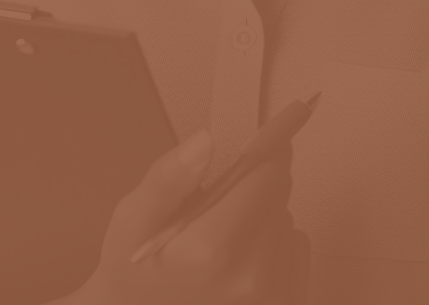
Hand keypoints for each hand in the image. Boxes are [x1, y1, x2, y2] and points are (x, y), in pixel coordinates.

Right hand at [77, 129, 309, 304]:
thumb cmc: (135, 270)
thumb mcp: (132, 219)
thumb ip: (168, 178)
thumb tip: (205, 141)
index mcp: (212, 250)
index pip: (267, 176)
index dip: (259, 153)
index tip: (251, 145)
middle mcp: (249, 278)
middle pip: (279, 194)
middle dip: (252, 186)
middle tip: (216, 202)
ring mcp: (270, 298)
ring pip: (286, 219)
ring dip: (262, 215)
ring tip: (222, 235)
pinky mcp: (285, 303)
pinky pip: (296, 247)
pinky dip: (274, 242)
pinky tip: (240, 256)